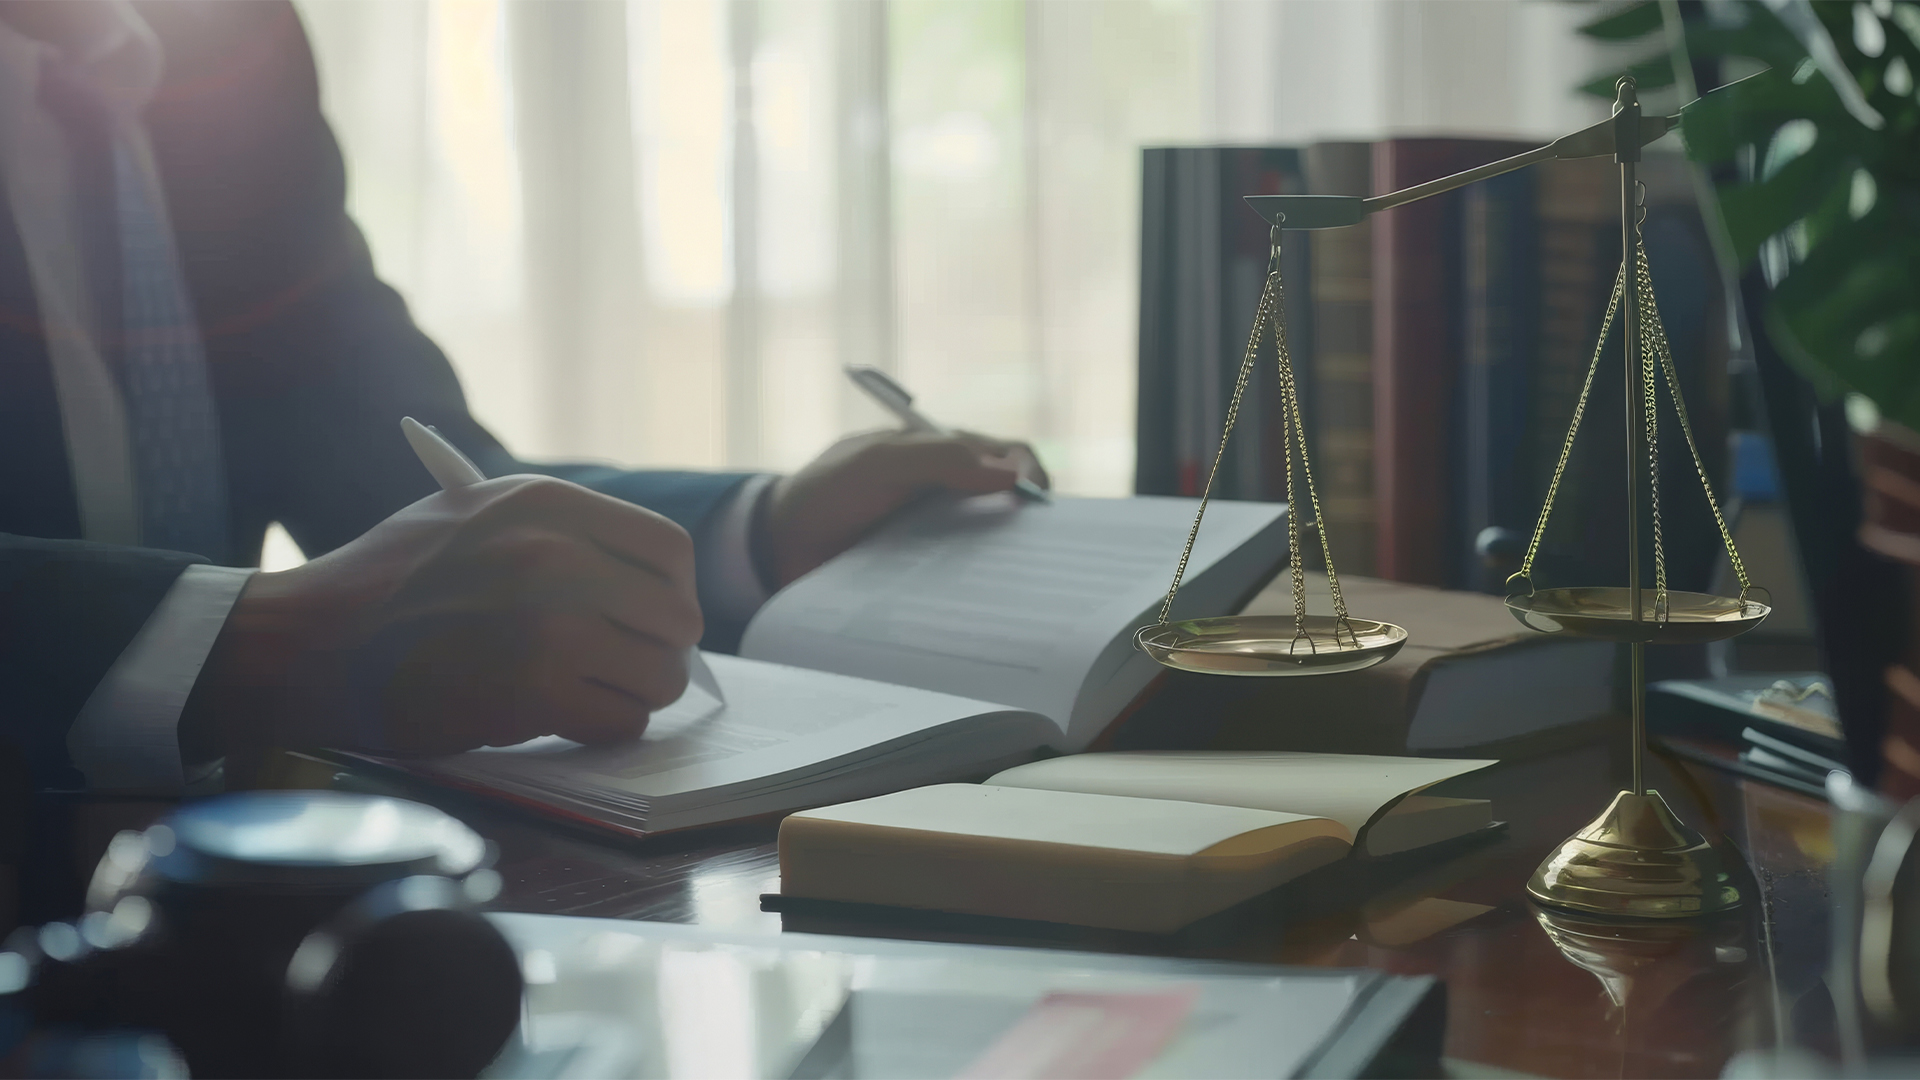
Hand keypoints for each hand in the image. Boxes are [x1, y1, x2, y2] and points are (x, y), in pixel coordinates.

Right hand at [181, 476, 701, 757]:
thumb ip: (560, 533)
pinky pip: (620, 721)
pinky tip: (564, 720)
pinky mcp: (531, 690)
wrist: (308, 642)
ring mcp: (548, 623)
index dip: (674, 593)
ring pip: (659, 675)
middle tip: (629, 670)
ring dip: (636, 696)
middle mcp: (557, 554)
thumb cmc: (389, 584)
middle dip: (661, 653)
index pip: (669, 551)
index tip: (655, 618)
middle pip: (676, 619)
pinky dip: (602, 729)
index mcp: (548, 504)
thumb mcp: (475, 516)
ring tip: (593, 695)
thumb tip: (648, 583)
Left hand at [759, 429, 1048, 585]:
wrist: (779, 547)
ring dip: (1005, 562)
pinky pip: (967, 580)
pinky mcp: (930, 573)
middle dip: (1029, 526)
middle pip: (1012, 503)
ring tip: (1007, 585)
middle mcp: (952, 491)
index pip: (1011, 455)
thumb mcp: (877, 463)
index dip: (1032, 474)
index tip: (1031, 504)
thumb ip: (939, 458)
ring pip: (995, 546)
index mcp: (946, 452)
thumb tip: (1012, 474)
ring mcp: (942, 534)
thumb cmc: (827, 491)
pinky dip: (978, 588)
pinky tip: (978, 603)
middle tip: (1027, 554)